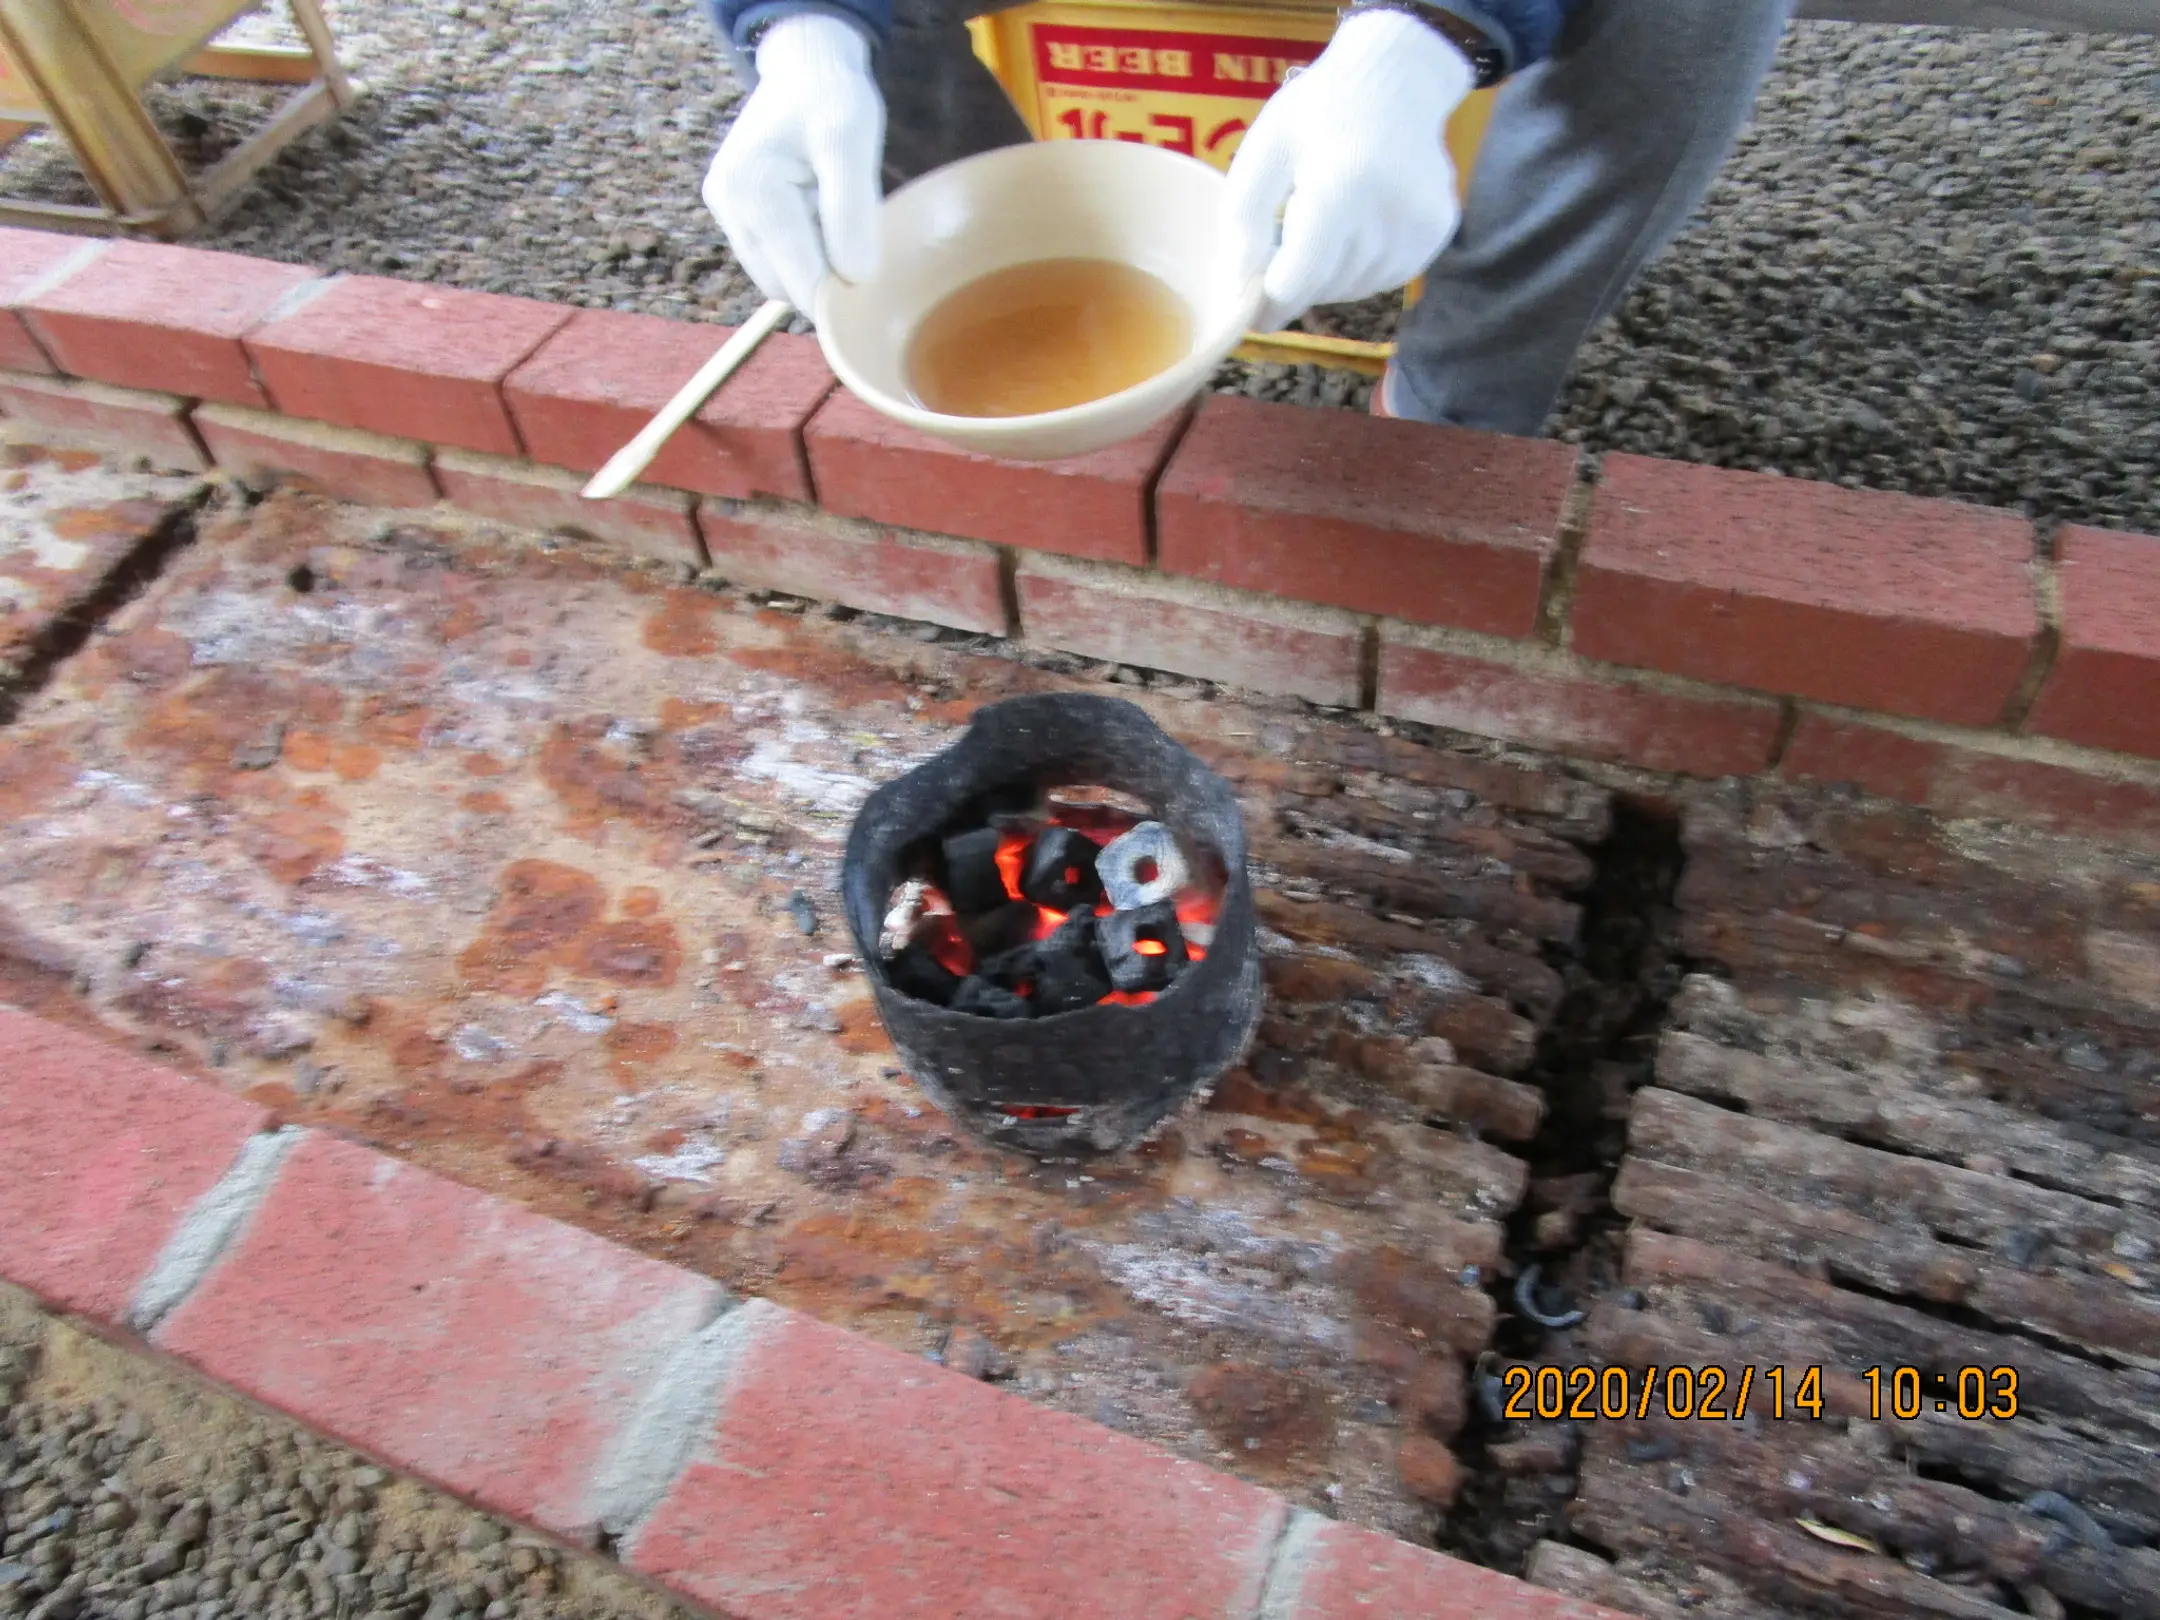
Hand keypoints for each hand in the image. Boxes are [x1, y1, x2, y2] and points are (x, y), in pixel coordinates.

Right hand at [703, 13, 883, 313]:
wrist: (804, 67)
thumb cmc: (833, 98)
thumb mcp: (853, 142)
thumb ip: (852, 211)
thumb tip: (854, 279)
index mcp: (754, 191)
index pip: (800, 281)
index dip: (840, 294)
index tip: (876, 283)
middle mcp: (728, 206)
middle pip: (785, 285)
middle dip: (825, 279)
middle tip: (859, 241)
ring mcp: (724, 211)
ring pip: (775, 278)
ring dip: (811, 266)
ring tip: (834, 220)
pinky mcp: (730, 213)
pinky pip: (769, 259)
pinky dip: (799, 253)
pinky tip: (817, 219)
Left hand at [1224, 9, 1475, 331]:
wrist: (1397, 79)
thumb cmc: (1319, 112)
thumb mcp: (1264, 150)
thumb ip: (1244, 221)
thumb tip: (1238, 289)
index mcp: (1340, 185)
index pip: (1300, 278)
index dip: (1270, 302)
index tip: (1254, 309)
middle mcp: (1389, 211)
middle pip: (1326, 287)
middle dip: (1298, 282)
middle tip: (1285, 251)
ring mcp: (1420, 223)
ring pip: (1355, 287)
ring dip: (1329, 276)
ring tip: (1323, 230)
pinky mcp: (1438, 230)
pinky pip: (1386, 277)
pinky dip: (1361, 267)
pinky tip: (1355, 229)